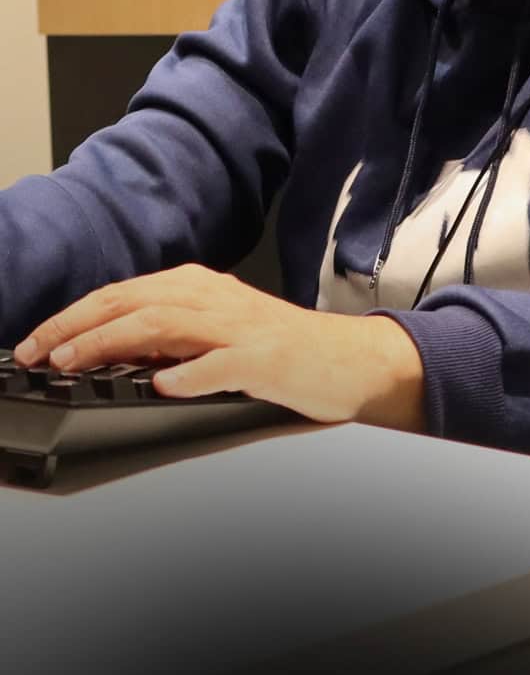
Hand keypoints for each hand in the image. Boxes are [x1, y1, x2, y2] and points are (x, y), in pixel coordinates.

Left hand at [13, 265, 425, 430]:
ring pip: (165, 324)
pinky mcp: (265, 359)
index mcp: (199, 288)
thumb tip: (106, 349)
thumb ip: (167, 334)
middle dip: (77, 325)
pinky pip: (221, 363)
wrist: (348, 359)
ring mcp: (240, 328)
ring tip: (77, 361)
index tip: (36, 341)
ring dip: (113, 342)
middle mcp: (215, 299)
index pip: (123, 293)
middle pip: (133, 302)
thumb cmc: (281, 349)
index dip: (74, 316)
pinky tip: (162, 385)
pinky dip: (188, 374)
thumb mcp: (215, 331)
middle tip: (39, 350)